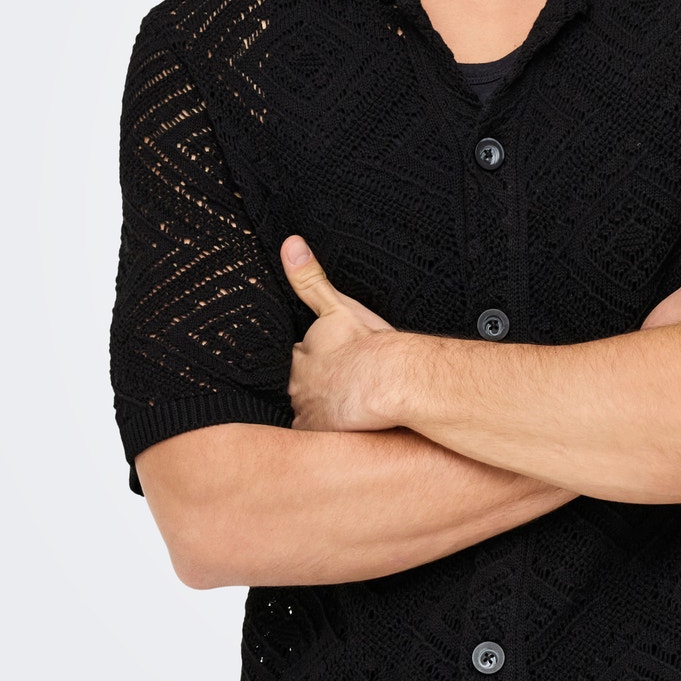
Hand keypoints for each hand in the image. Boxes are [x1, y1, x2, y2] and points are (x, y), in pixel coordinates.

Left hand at [281, 235, 399, 430]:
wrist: (391, 379)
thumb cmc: (371, 342)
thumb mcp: (338, 305)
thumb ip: (310, 279)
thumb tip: (289, 243)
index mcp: (303, 351)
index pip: (299, 357)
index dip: (317, 360)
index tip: (334, 362)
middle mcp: (297, 381)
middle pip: (298, 385)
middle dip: (315, 386)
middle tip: (343, 386)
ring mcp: (305, 408)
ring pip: (306, 411)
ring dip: (320, 410)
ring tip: (346, 409)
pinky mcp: (317, 431)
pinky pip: (313, 436)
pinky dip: (326, 433)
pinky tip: (344, 431)